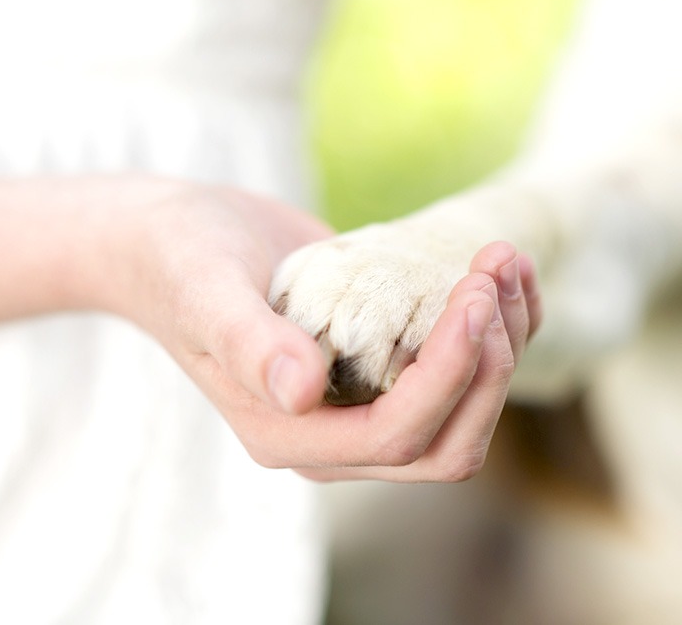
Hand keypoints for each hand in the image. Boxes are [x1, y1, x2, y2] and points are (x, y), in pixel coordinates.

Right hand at [121, 194, 540, 480]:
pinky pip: (461, 374)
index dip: (449, 376)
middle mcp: (332, 437)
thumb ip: (248, 344)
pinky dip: (496, 328)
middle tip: (494, 274)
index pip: (395, 435)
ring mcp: (362, 406)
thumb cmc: (180, 260)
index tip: (472, 296)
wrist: (177, 238)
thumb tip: (300, 392)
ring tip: (503, 260)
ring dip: (503, 343)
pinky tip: (503, 271)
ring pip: (466, 413)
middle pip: (447, 443)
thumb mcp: (206, 291)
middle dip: (489, 365)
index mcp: (286, 434)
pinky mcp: (385, 368)